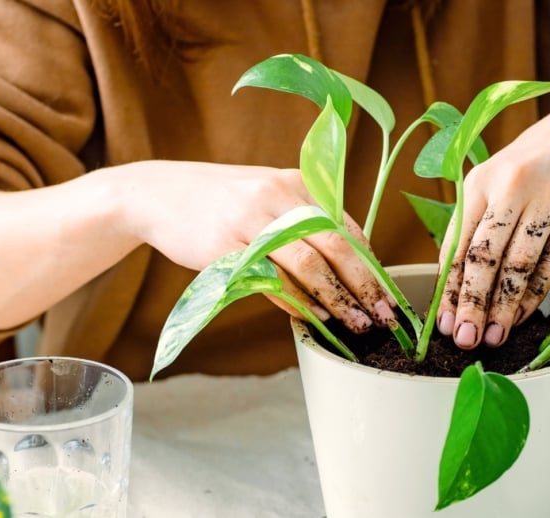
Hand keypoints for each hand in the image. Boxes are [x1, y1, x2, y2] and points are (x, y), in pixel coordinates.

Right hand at [114, 160, 393, 332]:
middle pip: (335, 245)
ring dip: (334, 300)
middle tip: (383, 316)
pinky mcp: (224, 246)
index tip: (388, 294)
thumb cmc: (225, 202)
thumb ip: (308, 223)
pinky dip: (294, 302)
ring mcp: (251, 220)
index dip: (372, 264)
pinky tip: (311, 318)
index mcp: (299, 183)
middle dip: (364, 286)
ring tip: (354, 324)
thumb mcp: (271, 197)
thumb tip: (354, 265)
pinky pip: (270, 281)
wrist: (160, 194)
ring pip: (306, 266)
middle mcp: (279, 195)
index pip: (347, 227)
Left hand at [435, 98, 549, 348]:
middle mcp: (509, 191)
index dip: (448, 288)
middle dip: (472, 305)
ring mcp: (546, 204)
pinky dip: (533, 294)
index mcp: (479, 182)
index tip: (442, 322)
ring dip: (503, 308)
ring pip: (517, 267)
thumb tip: (455, 282)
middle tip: (464, 339)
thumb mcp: (496, 179)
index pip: (456, 244)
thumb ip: (476, 223)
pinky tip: (520, 316)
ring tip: (492, 337)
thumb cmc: (535, 163)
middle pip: (484, 258)